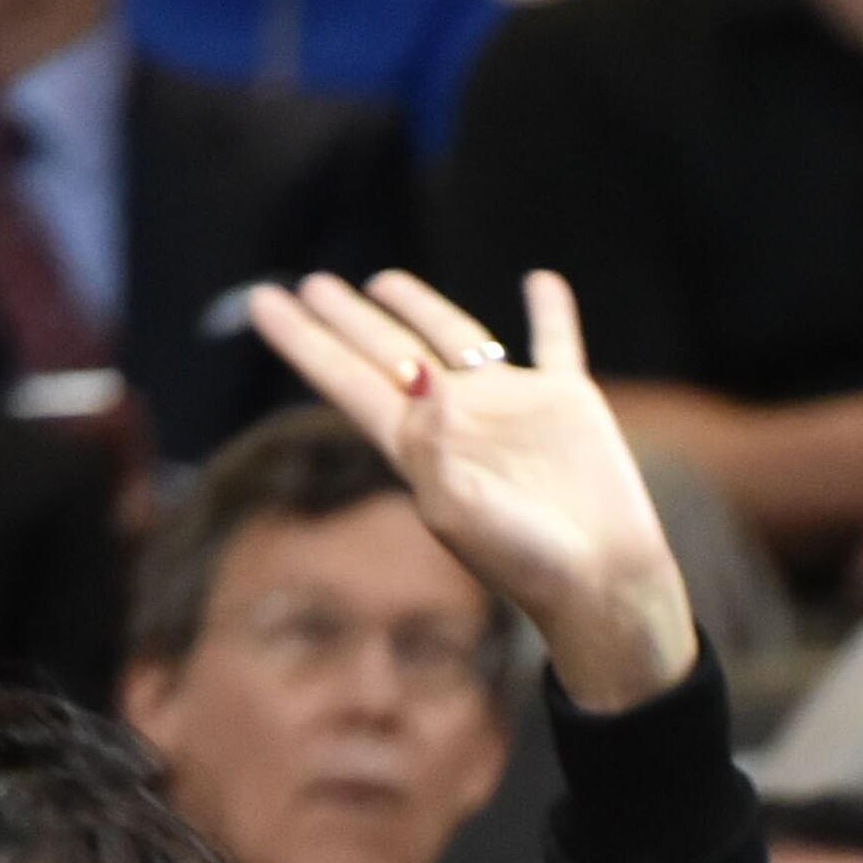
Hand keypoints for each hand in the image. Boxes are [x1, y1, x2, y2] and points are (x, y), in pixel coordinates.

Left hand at [248, 267, 696, 710]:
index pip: (346, 380)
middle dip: (347, 320)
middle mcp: (456, 419)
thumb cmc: (523, 561)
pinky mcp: (567, 403)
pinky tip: (541, 280)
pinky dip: (551, 311)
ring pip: (456, 338)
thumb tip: (415, 373)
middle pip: (387, 352)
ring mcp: (510, 407)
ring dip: (421, 307)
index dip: (304, 341)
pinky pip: (556, 343)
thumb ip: (429, 444)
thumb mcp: (458, 511)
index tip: (264, 302)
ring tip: (384, 281)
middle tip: (311, 284)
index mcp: (417, 446)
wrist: (599, 582)